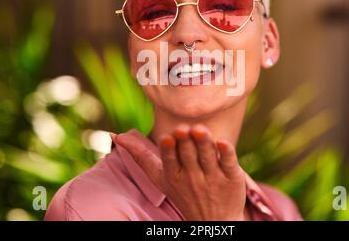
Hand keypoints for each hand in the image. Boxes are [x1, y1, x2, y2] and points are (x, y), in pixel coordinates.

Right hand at [110, 124, 246, 220]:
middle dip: (186, 140)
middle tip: (184, 129)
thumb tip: (115, 135)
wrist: (214, 220)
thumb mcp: (158, 177)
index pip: (170, 159)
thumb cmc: (182, 190)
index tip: (168, 138)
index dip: (169, 149)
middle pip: (189, 153)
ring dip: (204, 141)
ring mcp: (213, 177)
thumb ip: (140, 155)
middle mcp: (192, 176)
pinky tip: (222, 142)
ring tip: (199, 129)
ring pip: (208, 155)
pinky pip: (229, 162)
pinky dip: (227, 152)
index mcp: (173, 174)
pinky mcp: (232, 177)